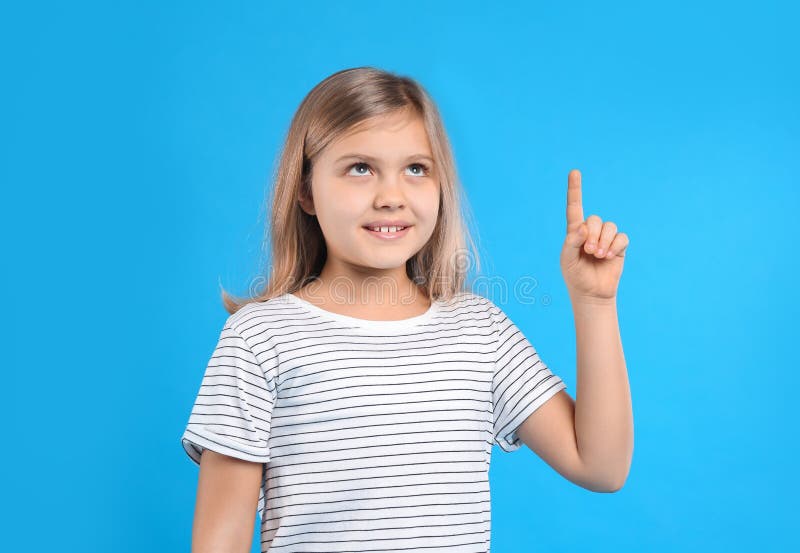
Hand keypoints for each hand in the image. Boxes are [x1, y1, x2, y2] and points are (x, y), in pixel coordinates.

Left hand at [559, 169, 629, 302]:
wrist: (591, 294)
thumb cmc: (575, 277)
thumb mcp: (567, 260)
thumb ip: (571, 242)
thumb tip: (582, 227)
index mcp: (575, 232)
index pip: (574, 208)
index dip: (575, 190)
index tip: (574, 172)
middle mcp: (591, 232)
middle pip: (595, 219)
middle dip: (592, 234)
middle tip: (589, 251)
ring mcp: (606, 239)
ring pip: (610, 227)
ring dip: (604, 240)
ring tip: (599, 255)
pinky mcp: (619, 247)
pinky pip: (622, 238)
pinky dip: (615, 245)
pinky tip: (610, 256)